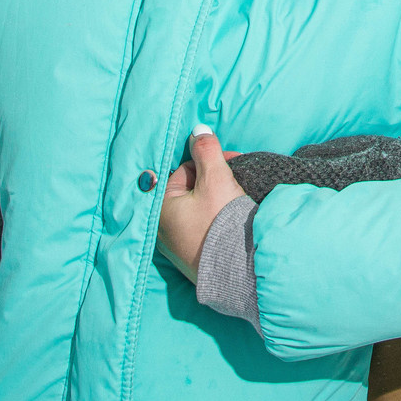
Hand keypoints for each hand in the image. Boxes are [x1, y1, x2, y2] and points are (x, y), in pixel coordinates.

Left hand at [156, 129, 246, 280]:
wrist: (239, 271)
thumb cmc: (222, 221)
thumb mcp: (216, 178)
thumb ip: (207, 150)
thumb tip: (198, 129)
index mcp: (160, 208)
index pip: (184, 171)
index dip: (209, 162)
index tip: (231, 162)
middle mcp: (163, 230)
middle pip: (191, 191)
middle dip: (215, 180)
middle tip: (239, 178)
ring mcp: (178, 248)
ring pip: (198, 210)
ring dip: (217, 199)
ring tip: (239, 198)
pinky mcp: (194, 260)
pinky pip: (203, 230)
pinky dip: (217, 221)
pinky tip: (234, 220)